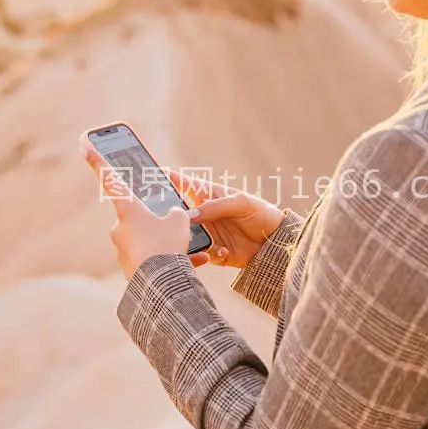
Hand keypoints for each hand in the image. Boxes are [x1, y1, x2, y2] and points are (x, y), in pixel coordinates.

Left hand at [80, 134, 195, 281]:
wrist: (161, 283)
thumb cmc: (167, 244)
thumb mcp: (179, 220)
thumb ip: (175, 213)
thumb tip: (171, 217)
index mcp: (128, 209)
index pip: (110, 179)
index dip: (97, 160)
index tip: (83, 144)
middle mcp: (120, 228)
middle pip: (139, 218)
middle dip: (157, 223)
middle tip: (174, 229)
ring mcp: (123, 249)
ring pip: (148, 241)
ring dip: (166, 244)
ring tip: (186, 250)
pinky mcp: (130, 268)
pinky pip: (152, 260)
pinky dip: (169, 261)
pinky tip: (193, 263)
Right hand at [164, 167, 284, 269]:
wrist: (276, 243)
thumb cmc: (261, 214)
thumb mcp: (241, 203)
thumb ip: (216, 206)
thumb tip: (190, 214)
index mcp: (209, 197)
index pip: (185, 184)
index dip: (169, 179)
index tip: (151, 173)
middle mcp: (204, 215)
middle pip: (178, 214)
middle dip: (168, 216)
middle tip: (163, 218)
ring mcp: (207, 234)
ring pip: (184, 237)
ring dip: (187, 239)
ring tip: (194, 239)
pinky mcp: (212, 253)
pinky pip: (200, 255)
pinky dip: (209, 253)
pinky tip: (223, 251)